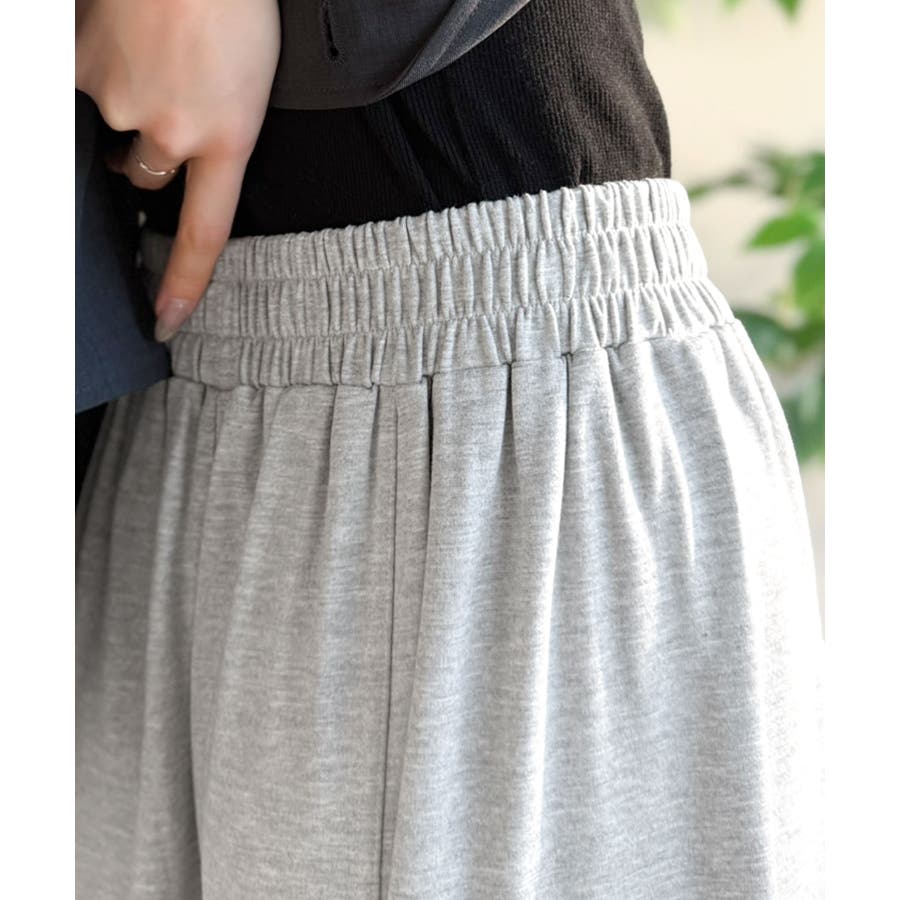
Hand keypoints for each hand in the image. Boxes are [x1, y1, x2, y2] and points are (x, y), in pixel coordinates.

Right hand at [75, 0, 280, 340]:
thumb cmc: (232, 6)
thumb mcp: (247, 84)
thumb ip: (212, 135)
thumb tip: (158, 168)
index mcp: (228, 138)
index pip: (201, 236)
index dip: (181, 285)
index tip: (165, 323)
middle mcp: (171, 131)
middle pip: (147, 178)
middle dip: (151, 156)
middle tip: (166, 98)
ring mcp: (119, 99)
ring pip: (112, 137)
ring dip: (125, 114)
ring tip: (147, 56)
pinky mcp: (77, 64)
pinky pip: (78, 90)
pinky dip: (97, 72)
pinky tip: (120, 37)